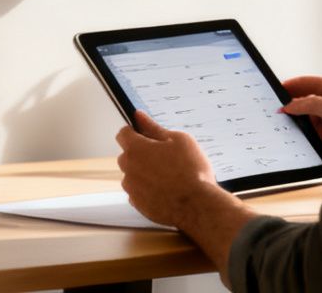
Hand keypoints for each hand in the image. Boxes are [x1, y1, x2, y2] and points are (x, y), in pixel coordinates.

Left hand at [114, 111, 221, 226]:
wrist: (198, 206)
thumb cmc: (192, 171)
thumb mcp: (179, 140)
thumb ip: (154, 127)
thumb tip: (139, 116)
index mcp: (136, 148)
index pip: (123, 133)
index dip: (135, 132)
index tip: (147, 137)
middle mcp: (128, 168)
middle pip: (127, 155)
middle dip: (141, 154)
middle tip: (165, 158)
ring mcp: (131, 188)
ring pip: (133, 174)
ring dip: (144, 173)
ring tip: (168, 177)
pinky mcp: (138, 204)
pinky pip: (138, 192)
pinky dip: (147, 190)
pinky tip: (166, 191)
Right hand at [280, 75, 321, 169]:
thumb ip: (311, 104)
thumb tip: (290, 104)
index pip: (309, 83)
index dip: (293, 85)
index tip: (277, 89)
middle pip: (303, 101)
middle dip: (289, 104)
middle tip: (274, 106)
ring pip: (303, 119)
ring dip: (292, 121)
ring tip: (279, 122)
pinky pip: (306, 135)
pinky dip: (297, 135)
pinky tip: (289, 136)